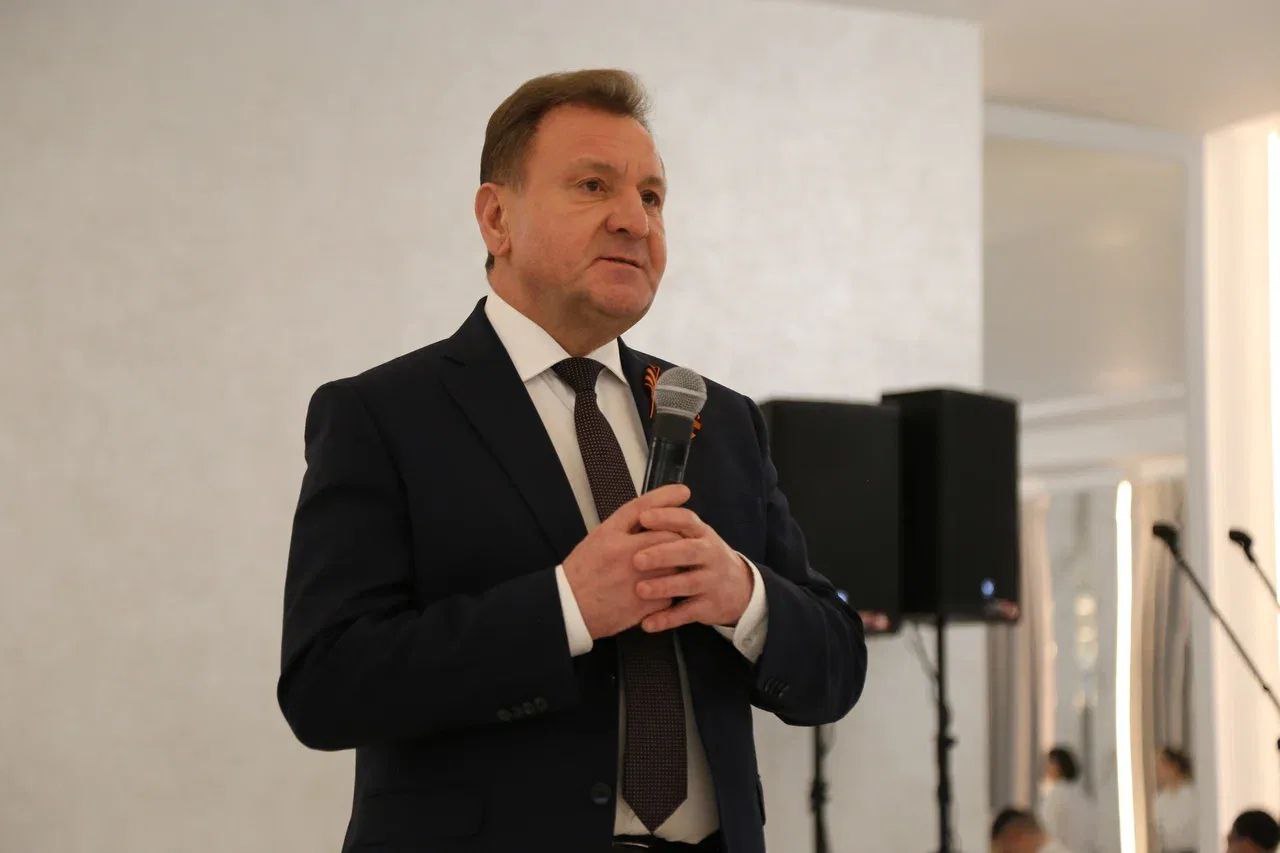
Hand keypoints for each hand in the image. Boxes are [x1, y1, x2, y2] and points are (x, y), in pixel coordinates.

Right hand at [562, 484, 690, 639]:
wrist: (570, 608)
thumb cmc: (583, 572)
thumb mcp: (598, 538)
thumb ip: (624, 525)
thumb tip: (653, 513)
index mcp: (610, 534)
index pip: (644, 508)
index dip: (666, 497)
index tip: (683, 492)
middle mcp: (624, 553)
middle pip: (667, 535)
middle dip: (677, 538)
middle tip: (679, 542)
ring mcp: (635, 579)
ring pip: (674, 565)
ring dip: (676, 566)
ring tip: (670, 569)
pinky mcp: (643, 604)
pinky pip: (669, 594)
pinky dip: (669, 593)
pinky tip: (660, 592)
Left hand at [632, 504, 753, 632]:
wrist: (740, 588)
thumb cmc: (704, 557)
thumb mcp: (695, 537)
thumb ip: (671, 525)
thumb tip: (638, 509)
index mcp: (702, 533)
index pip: (686, 520)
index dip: (666, 518)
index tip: (643, 517)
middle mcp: (710, 554)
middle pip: (688, 551)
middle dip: (662, 554)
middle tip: (637, 559)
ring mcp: (712, 581)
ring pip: (689, 583)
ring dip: (664, 587)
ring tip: (640, 590)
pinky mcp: (710, 606)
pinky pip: (687, 613)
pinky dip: (667, 619)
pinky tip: (647, 623)